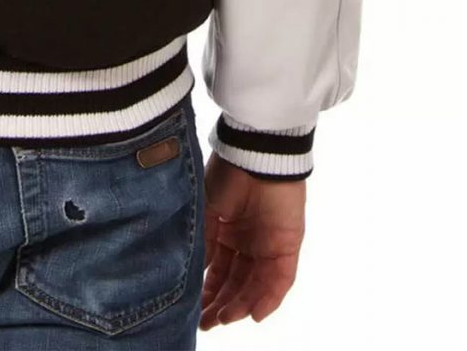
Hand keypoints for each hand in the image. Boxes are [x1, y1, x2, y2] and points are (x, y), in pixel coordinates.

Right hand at [200, 151, 305, 329]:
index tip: (193, 310)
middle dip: (221, 304)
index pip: (217, 271)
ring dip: (240, 304)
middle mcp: (247, 243)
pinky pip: (280, 280)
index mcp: (225, 232)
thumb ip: (202, 243)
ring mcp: (268, 246)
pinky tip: (253, 313)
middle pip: (235, 283)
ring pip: (255, 286)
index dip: (206, 291)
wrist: (254, 155)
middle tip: (206, 323)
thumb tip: (191, 275)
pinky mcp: (287, 247)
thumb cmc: (226, 175)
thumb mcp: (205, 211)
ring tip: (223, 319)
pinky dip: (268, 298)